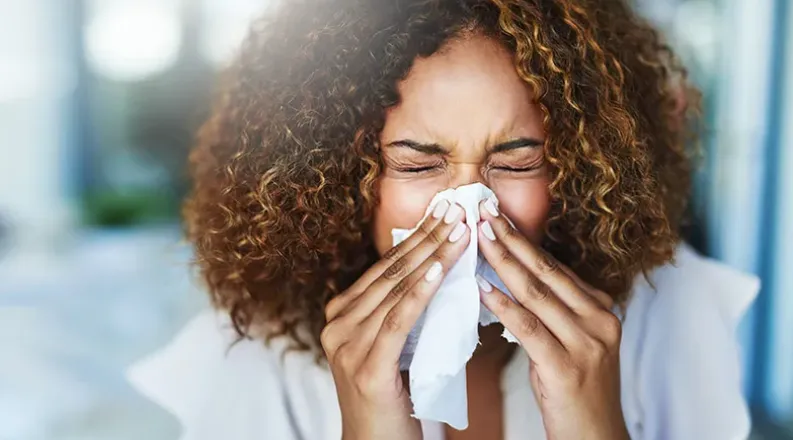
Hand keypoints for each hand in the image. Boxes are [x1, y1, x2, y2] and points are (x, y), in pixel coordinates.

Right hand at [321, 200, 470, 439]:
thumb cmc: (390, 396)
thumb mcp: (391, 345)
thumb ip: (401, 310)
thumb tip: (437, 269)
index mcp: (341, 315)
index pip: (385, 267)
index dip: (417, 236)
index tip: (445, 212)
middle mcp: (337, 324)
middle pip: (390, 272)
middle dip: (427, 237)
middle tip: (456, 209)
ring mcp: (347, 345)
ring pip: (396, 290)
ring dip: (432, 257)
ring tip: (459, 231)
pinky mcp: (366, 367)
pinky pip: (398, 321)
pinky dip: (420, 293)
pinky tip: (439, 270)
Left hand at [475, 200, 628, 439]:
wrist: (596, 438)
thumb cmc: (575, 391)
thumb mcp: (570, 342)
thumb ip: (550, 311)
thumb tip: (511, 278)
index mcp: (600, 310)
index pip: (556, 267)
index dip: (524, 240)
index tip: (497, 217)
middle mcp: (599, 320)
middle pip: (547, 272)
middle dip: (512, 239)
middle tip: (484, 212)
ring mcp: (586, 343)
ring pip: (537, 293)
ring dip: (504, 261)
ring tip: (478, 237)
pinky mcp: (566, 367)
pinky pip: (529, 328)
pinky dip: (503, 305)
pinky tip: (482, 288)